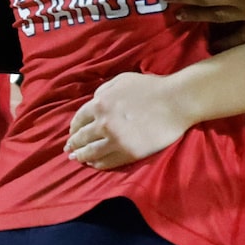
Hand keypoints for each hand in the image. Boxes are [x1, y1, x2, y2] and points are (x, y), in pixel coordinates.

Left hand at [66, 72, 191, 169]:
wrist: (176, 102)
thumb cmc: (151, 87)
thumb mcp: (121, 80)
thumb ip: (103, 91)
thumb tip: (94, 101)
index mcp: (100, 103)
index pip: (79, 119)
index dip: (73, 128)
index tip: (72, 132)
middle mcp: (104, 123)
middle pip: (82, 137)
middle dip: (73, 144)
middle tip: (68, 149)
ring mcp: (116, 140)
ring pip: (91, 152)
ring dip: (81, 156)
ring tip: (77, 159)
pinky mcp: (129, 153)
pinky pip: (107, 161)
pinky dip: (97, 164)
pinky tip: (94, 163)